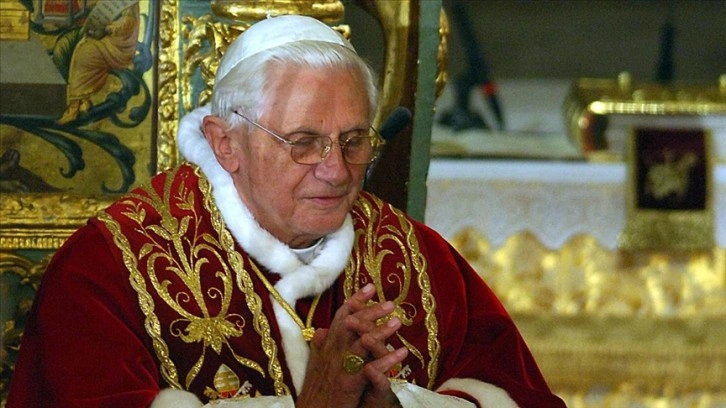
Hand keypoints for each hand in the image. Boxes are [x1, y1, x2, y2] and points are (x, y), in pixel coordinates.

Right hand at [296, 284, 403, 407]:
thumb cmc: (316, 393)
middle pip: (351, 325)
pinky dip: (386, 359)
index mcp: (326, 348)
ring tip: (398, 322)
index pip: (340, 318)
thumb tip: (320, 330)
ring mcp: (340, 368)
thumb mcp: (315, 367)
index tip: (369, 288)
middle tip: (390, 303)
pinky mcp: (348, 384)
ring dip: (381, 331)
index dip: (355, 301)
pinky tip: (401, 353)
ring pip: (361, 343)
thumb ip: (319, 348)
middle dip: (371, 311)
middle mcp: (332, 354)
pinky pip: (370, 368)